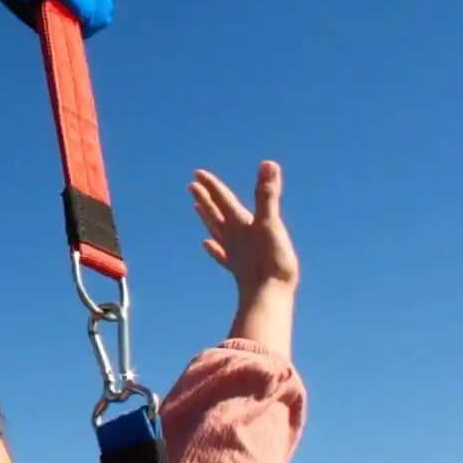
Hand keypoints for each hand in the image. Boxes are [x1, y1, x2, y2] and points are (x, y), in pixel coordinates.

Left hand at [193, 162, 297, 356]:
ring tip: (197, 208)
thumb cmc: (271, 261)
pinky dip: (213, 248)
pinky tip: (206, 245)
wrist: (269, 297)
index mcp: (241, 224)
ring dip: (207, 218)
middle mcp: (233, 237)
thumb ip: (267, 194)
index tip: (197, 173)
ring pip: (216, 232)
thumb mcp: (271, 223)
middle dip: (205, 198)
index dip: (212, 185)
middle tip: (191, 186)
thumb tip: (268, 164)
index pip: (223, 200)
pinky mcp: (238, 270)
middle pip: (215, 214)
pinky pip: (222, 255)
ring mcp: (234, 254)